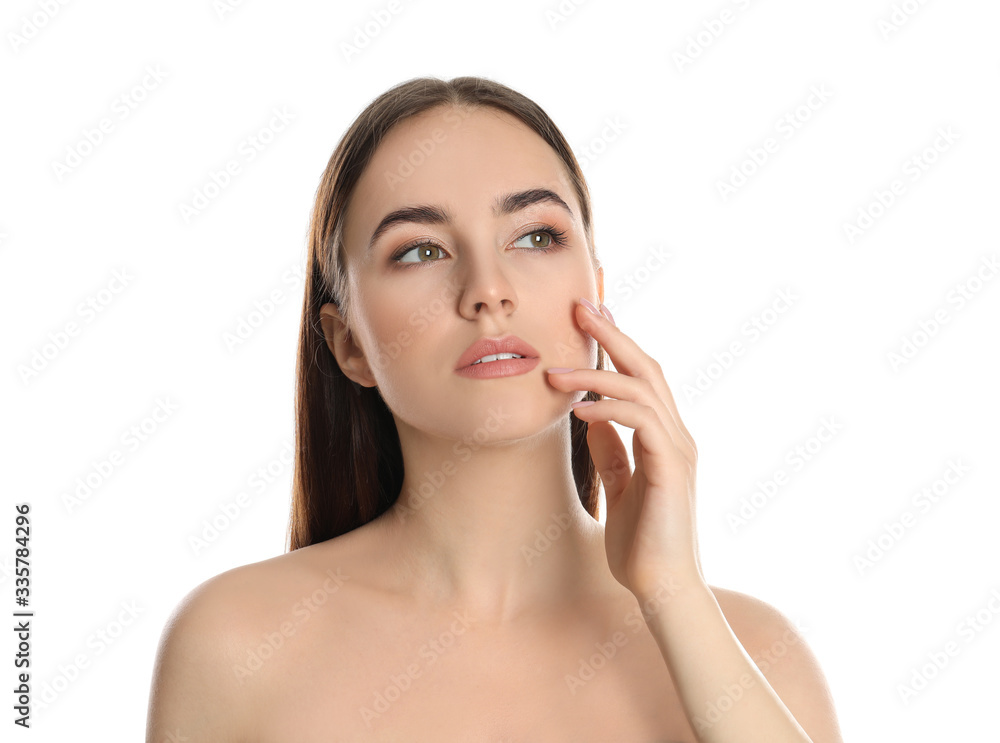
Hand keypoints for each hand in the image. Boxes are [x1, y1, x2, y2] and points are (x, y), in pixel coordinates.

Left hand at [546, 298, 704, 599]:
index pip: (642, 376)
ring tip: (555, 371)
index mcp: (664, 436)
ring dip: (597, 373)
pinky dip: (608, 408)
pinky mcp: (671, 468)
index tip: (588, 317)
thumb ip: (611, 448)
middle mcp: (677, 434)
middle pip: (647, 367)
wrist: (662, 587)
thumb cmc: (641, 542)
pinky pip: (640, 422)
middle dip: (612, 334)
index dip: (617, 343)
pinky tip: (577, 408)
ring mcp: (678, 449)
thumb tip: (589, 414)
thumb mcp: (619, 484)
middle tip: (579, 307)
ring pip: (642, 389)